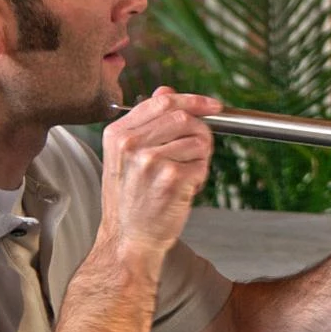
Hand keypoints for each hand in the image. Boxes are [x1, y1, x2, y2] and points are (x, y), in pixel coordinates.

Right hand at [97, 87, 221, 264]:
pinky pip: (202, 166)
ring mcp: (151, 161)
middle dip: (202, 133)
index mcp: (118, 134)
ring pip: (199, 143)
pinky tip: (183, 191)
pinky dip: (200, 179)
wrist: (128, 239)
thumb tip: (167, 92)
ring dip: (200, 160)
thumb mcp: (126, 157)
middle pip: (185, 119)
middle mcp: (132, 144)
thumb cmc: (130, 201)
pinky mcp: (172, 179)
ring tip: (182, 177)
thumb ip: (146, 123)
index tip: (212, 106)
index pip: (163, 101)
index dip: (194, 101)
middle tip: (199, 152)